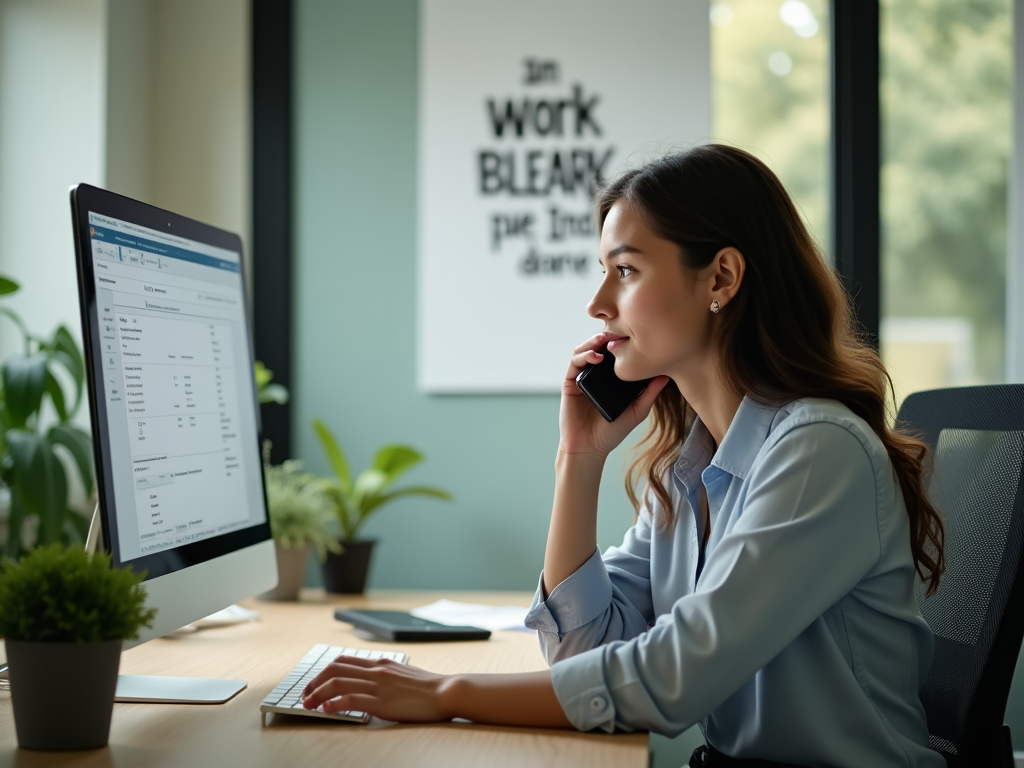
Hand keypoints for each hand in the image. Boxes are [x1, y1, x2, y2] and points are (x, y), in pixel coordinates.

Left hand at [301, 655, 451, 722]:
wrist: (445, 692)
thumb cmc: (427, 687)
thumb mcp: (402, 674)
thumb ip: (384, 675)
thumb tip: (370, 683)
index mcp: (380, 663)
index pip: (343, 661)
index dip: (323, 672)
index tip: (314, 684)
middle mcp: (376, 670)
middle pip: (334, 669)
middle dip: (314, 682)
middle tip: (305, 696)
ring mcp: (378, 685)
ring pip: (338, 683)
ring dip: (318, 694)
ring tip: (308, 705)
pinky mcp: (382, 702)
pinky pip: (351, 699)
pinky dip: (334, 703)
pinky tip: (326, 710)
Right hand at [559, 332, 669, 458]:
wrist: (590, 448)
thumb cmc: (612, 431)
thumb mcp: (637, 410)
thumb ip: (649, 393)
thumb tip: (666, 375)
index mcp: (610, 378)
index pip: (615, 354)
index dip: (622, 343)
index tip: (635, 336)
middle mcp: (596, 374)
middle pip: (599, 347)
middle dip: (608, 336)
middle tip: (619, 331)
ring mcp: (582, 377)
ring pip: (585, 350)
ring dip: (594, 342)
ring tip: (606, 340)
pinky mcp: (570, 382)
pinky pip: (574, 362)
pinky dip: (584, 355)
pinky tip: (596, 357)